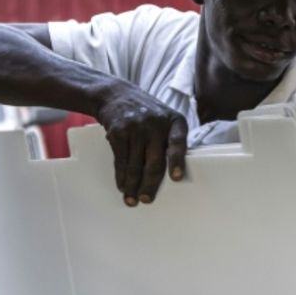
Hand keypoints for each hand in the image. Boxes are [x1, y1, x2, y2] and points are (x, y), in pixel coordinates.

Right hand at [93, 84, 187, 205]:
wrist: (117, 95)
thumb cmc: (147, 114)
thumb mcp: (165, 119)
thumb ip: (171, 140)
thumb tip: (174, 175)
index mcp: (175, 121)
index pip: (178, 142)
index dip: (177, 161)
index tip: (176, 177)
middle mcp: (157, 123)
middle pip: (154, 160)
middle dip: (150, 184)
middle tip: (146, 199)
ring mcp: (136, 126)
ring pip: (136, 164)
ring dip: (133, 185)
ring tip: (131, 198)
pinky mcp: (118, 132)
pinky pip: (121, 160)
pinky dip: (121, 175)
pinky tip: (122, 185)